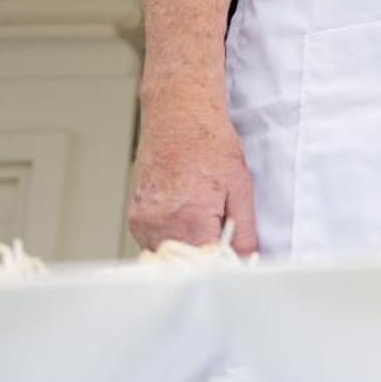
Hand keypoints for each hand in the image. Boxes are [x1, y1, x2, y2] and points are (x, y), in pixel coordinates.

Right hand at [127, 94, 257, 252]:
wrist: (178, 117)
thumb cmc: (210, 144)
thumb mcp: (240, 187)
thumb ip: (243, 229)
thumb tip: (245, 258)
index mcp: (189, 219)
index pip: (206, 264)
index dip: (223, 264)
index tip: (234, 260)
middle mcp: (159, 225)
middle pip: (186, 264)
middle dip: (206, 258)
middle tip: (221, 236)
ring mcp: (143, 222)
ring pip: (169, 256)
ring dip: (188, 248)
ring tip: (203, 218)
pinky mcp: (135, 218)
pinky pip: (155, 243)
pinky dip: (173, 239)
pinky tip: (186, 216)